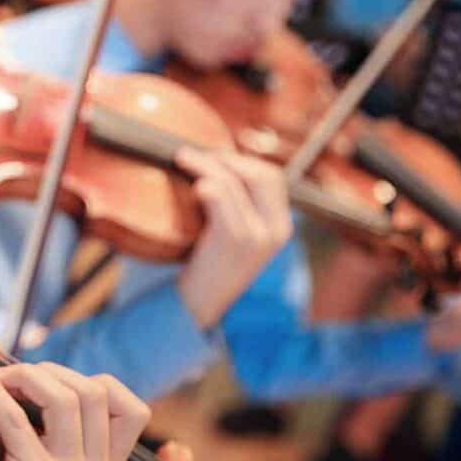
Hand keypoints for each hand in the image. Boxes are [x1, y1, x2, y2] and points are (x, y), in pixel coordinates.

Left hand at [0, 361, 149, 460]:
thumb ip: (60, 443)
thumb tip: (38, 378)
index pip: (133, 411)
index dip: (96, 383)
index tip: (55, 384)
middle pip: (95, 393)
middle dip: (49, 371)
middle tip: (10, 377)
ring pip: (65, 397)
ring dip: (23, 375)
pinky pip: (14, 417)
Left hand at [174, 149, 292, 326]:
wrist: (195, 305)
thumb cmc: (206, 264)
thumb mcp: (231, 232)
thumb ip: (234, 204)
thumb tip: (212, 161)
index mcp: (280, 225)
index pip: (271, 176)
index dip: (241, 160)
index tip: (211, 156)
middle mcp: (277, 229)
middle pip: (259, 173)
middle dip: (224, 157)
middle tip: (189, 155)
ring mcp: (258, 235)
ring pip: (233, 181)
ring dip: (203, 164)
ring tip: (180, 159)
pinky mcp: (235, 240)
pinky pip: (221, 196)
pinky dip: (205, 183)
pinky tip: (192, 183)